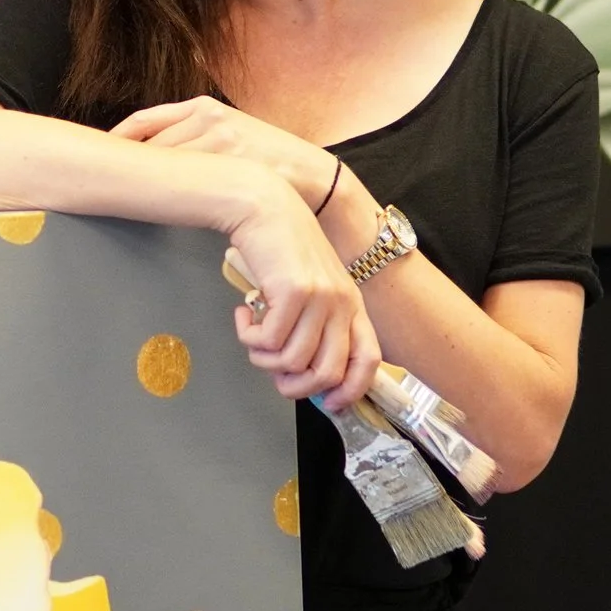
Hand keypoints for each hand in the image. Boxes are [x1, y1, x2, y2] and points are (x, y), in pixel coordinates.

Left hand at [113, 97, 339, 210]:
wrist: (314, 177)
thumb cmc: (266, 160)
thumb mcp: (229, 133)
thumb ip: (191, 136)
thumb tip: (143, 151)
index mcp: (203, 107)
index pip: (144, 122)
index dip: (116, 141)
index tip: (94, 157)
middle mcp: (208, 118)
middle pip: (146, 146)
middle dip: (124, 165)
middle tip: (95, 182)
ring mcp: (218, 141)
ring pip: (162, 165)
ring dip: (140, 182)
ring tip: (116, 197)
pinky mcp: (230, 164)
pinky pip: (183, 183)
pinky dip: (163, 194)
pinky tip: (152, 204)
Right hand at [223, 179, 379, 407]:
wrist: (264, 206)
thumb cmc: (282, 246)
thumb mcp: (310, 284)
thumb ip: (313, 321)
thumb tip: (299, 367)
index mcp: (351, 303)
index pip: (368, 360)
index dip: (350, 390)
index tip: (326, 404)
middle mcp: (342, 303)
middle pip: (327, 372)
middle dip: (295, 386)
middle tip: (272, 373)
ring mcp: (319, 298)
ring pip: (292, 361)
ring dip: (263, 358)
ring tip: (252, 335)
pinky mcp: (292, 292)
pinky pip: (268, 341)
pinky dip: (248, 336)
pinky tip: (242, 314)